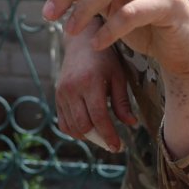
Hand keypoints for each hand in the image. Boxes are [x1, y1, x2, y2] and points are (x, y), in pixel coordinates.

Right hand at [55, 19, 135, 151]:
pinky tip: (89, 129)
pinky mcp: (57, 96)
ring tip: (103, 136)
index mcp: (90, 82)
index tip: (118, 147)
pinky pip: (63, 122)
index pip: (98, 117)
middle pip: (83, 125)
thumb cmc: (104, 58)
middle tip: (113, 145)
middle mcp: (72, 89)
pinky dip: (75, 131)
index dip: (108, 135)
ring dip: (88, 137)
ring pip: (72, 127)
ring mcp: (62, 93)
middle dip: (99, 139)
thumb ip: (122, 101)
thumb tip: (131, 124)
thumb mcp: (118, 76)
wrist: (81, 42)